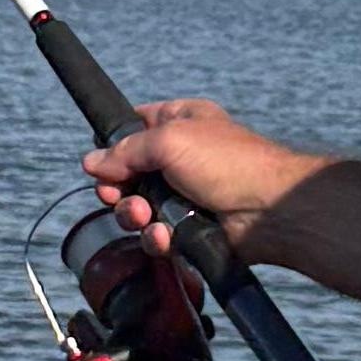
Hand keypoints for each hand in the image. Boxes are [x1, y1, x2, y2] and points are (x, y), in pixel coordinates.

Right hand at [83, 98, 324, 262]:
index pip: (131, 130)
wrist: (269, 210)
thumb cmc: (229, 162)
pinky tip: (165, 237)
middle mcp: (178, 158)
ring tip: (147, 217)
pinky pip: (155, 235)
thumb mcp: (170, 139)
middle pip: (125, 176)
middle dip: (118, 190)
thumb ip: (125, 150)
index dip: (113, 148)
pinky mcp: (186, 228)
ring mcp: (182, 195)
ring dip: (134, 216)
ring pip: (136, 210)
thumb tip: (91, 162)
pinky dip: (155, 238)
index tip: (105, 164)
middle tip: (120, 195)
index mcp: (177, 123)